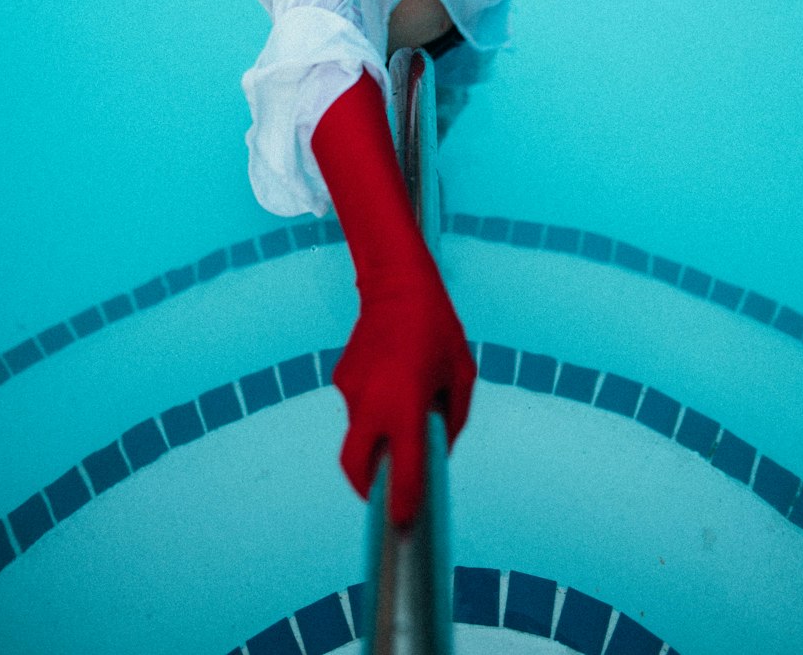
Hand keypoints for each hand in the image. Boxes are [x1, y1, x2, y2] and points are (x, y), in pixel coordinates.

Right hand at [332, 263, 475, 528]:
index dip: (402, 501)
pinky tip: (394, 377)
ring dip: (379, 433)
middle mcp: (370, 402)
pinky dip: (374, 405)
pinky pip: (359, 403)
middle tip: (387, 493)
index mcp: (404, 403)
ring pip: (360, 430)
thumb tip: (437, 449)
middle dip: (367, 487)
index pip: (402, 467)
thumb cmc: (436, 326)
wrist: (395, 280)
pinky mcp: (342, 377)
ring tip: (406, 400)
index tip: (403, 523)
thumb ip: (451, 418)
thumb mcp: (460, 373)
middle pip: (355, 465)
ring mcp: (350, 390)